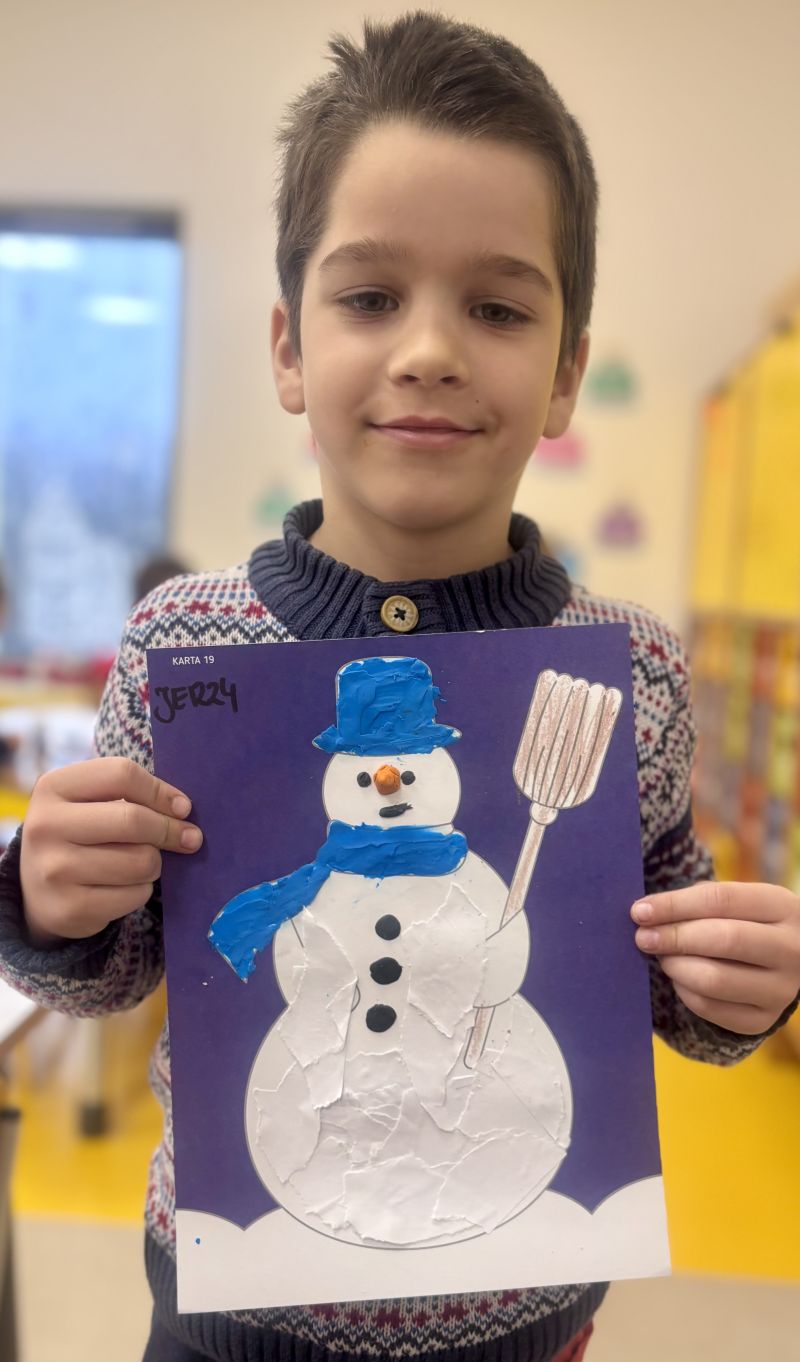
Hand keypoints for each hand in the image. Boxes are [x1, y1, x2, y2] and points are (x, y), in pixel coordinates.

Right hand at [20, 756, 202, 944]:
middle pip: (132, 820)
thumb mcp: (88, 802)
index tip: (183, 807)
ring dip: (154, 863)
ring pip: (140, 861)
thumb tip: (182, 811)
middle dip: (169, 830)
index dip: (160, 791)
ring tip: (142, 863)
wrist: (36, 890)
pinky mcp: (69, 908)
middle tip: (190, 838)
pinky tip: (125, 886)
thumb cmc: (78, 835)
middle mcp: (46, 826)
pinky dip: (142, 890)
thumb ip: (130, 796)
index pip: (121, 774)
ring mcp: (54, 870)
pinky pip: (135, 895)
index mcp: (53, 787)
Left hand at [632, 881, 799, 1034]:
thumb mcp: (737, 902)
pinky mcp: (763, 1020)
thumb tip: (647, 912)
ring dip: (676, 966)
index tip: (640, 910)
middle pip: (723, 940)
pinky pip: (710, 1008)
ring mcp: (781, 990)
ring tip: (663, 957)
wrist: (785, 964)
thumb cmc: (746, 922)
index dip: (675, 904)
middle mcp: (791, 950)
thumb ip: (698, 900)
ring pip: (714, 979)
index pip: (722, 900)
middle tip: (643, 937)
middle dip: (674, 937)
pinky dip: (684, 991)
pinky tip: (679, 977)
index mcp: (784, 907)